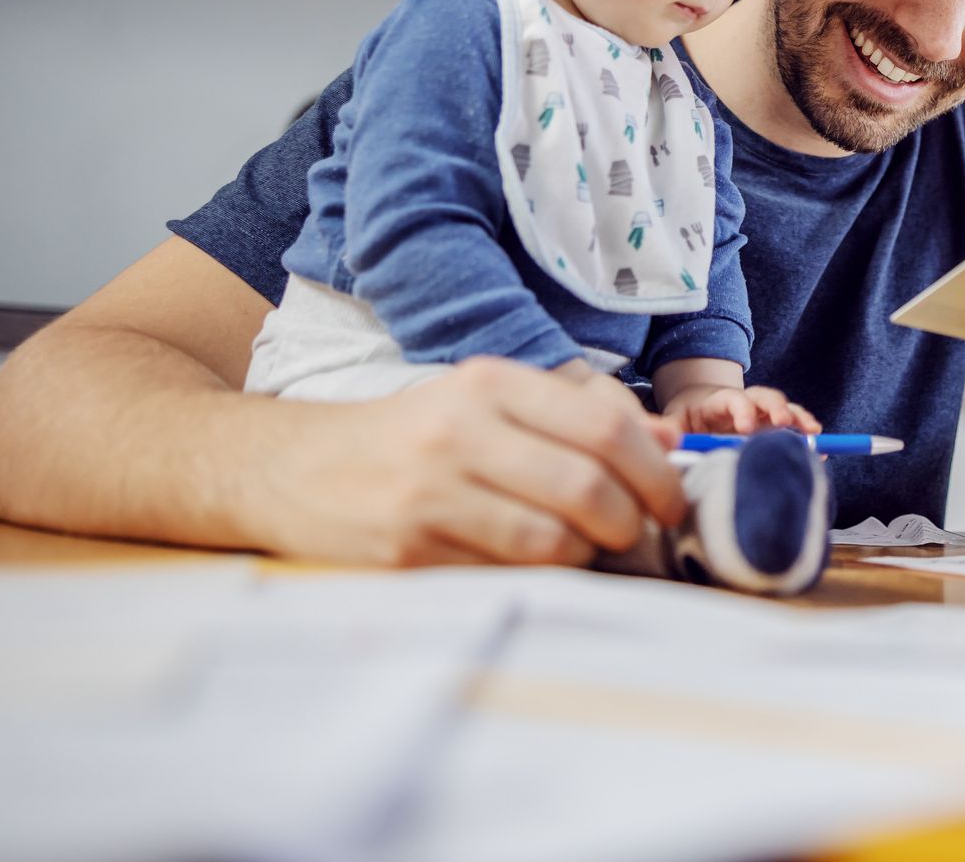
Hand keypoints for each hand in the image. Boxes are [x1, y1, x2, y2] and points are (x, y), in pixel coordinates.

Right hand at [249, 357, 684, 566]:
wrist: (293, 469)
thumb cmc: (413, 435)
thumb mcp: (485, 400)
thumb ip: (576, 413)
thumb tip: (668, 442)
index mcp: (488, 384)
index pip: (604, 427)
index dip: (654, 472)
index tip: (671, 499)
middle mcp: (459, 432)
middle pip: (587, 487)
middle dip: (630, 523)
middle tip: (636, 534)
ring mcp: (429, 495)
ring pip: (552, 542)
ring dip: (586, 557)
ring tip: (585, 551)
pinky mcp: (407, 554)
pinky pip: (505, 578)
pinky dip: (537, 580)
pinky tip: (533, 567)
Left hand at [663, 384, 821, 435]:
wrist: (698, 409)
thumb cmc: (685, 417)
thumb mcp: (673, 420)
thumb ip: (667, 429)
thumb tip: (663, 438)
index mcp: (720, 401)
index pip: (733, 399)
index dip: (742, 410)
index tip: (744, 427)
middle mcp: (746, 403)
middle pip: (765, 397)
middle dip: (776, 408)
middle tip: (782, 423)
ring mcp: (762, 415)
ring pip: (784, 409)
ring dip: (798, 418)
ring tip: (812, 432)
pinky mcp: (771, 428)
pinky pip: (793, 428)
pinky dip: (805, 437)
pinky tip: (819, 451)